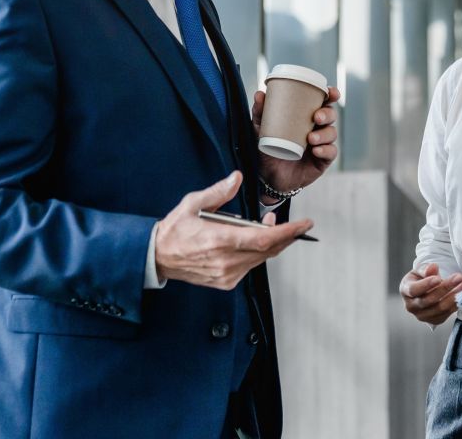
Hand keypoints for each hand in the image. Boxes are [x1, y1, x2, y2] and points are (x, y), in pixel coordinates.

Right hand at [154, 171, 315, 289]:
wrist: (157, 257)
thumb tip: (236, 179)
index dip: (287, 232)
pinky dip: (258, 254)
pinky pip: (251, 267)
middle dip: (285, 236)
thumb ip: (217, 192)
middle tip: (294, 224)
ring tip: (268, 226)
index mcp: (219, 240)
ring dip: (272, 243)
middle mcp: (225, 261)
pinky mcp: (226, 282)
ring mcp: (226, 274)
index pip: (263, 239)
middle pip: (268, 250)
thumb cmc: (175, 230)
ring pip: (262, 259)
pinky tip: (254, 242)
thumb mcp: (192, 204)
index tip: (304, 224)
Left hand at [253, 86, 339, 192]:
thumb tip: (260, 94)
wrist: (267, 177)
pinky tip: (316, 150)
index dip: (330, 95)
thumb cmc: (267, 150)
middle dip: (327, 114)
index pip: (322, 102)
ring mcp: (320, 144)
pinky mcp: (322, 160)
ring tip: (311, 138)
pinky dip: (325, 150)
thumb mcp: (261, 130)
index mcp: (305, 117)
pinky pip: (331, 152)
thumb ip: (260, 113)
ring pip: (332, 133)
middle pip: (330, 115)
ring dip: (324, 134)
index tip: (331, 92)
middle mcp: (315, 128)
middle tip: (316, 117)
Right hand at [399, 263, 461, 325]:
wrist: (425, 291)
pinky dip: (457, 302)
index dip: (426, 285)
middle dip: (446, 288)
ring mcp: (423, 315)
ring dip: (455, 295)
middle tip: (459, 277)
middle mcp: (412, 306)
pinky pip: (448, 313)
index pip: (414, 290)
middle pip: (429, 300)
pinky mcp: (435, 320)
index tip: (438, 279)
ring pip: (441, 307)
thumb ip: (426, 269)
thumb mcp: (420, 271)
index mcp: (406, 291)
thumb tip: (433, 267)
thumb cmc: (421, 278)